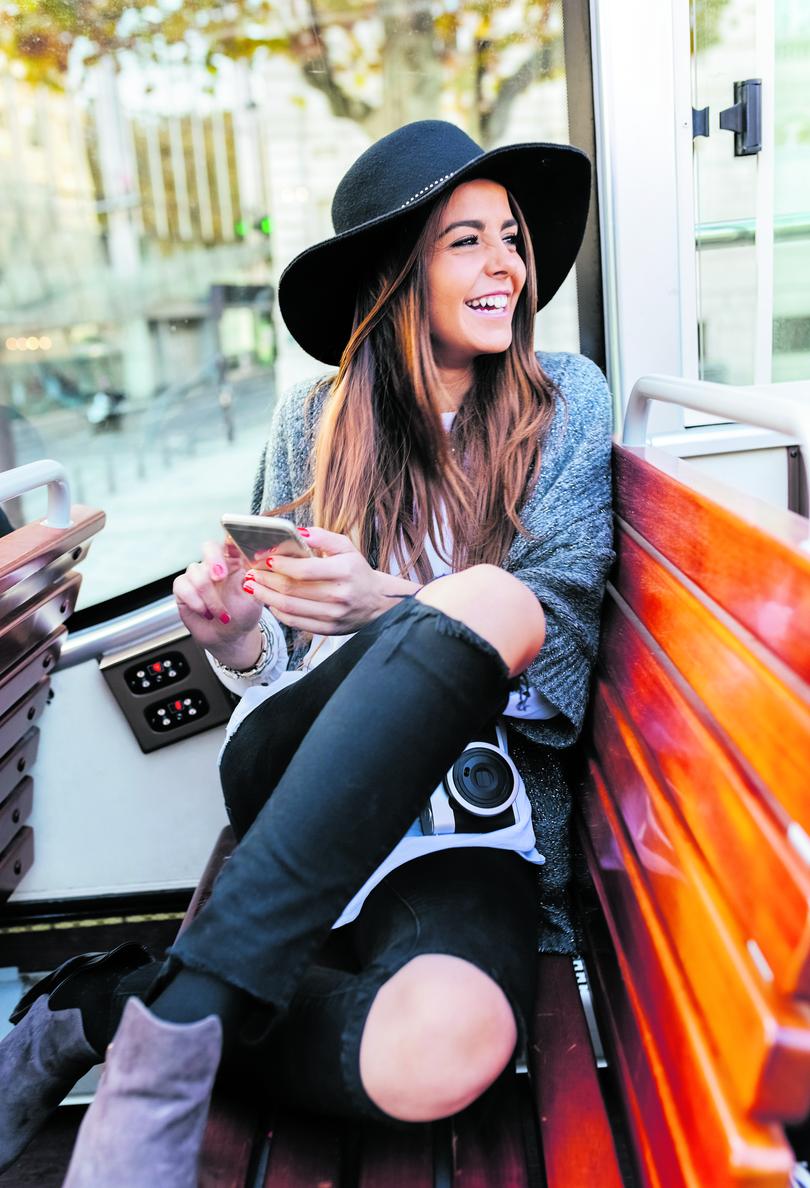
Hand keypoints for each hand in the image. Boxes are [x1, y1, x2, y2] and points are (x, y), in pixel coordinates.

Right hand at [173, 539, 261, 654]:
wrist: (228, 637)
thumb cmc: (243, 616)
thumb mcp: (254, 600)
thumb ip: (251, 582)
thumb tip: (249, 568)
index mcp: (235, 562)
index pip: (231, 543)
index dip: (230, 541)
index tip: (233, 548)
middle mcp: (215, 565)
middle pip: (208, 547)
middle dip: (214, 559)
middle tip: (220, 576)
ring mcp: (198, 575)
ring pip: (196, 572)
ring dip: (210, 597)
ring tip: (222, 615)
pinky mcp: (183, 588)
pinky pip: (182, 586)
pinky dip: (195, 601)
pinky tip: (205, 612)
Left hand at [243, 526, 388, 634]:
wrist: (377, 602)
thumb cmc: (357, 571)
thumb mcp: (346, 547)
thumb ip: (322, 537)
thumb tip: (298, 532)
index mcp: (344, 571)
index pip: (304, 570)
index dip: (281, 565)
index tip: (265, 559)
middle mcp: (339, 595)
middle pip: (292, 589)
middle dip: (266, 580)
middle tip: (251, 573)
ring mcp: (333, 615)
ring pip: (290, 607)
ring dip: (266, 597)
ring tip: (252, 587)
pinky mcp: (328, 629)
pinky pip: (295, 622)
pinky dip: (278, 612)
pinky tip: (269, 601)